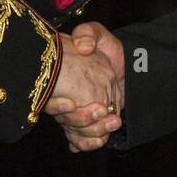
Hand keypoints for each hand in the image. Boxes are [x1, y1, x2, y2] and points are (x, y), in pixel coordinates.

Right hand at [45, 23, 125, 152]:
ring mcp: (77, 113)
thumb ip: (88, 33)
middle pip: (65, 121)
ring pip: (75, 133)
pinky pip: (82, 141)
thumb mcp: (97, 33)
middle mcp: (66, 99)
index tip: (71, 103)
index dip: (57, 107)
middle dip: (83, 121)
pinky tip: (101, 139)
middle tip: (103, 110)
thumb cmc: (106, 48)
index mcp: (62, 81)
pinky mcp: (90, 122)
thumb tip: (83, 47)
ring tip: (112, 122)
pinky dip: (89, 143)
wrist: (126, 62)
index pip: (50, 101)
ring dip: (92, 133)